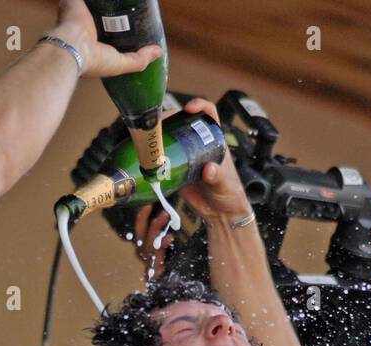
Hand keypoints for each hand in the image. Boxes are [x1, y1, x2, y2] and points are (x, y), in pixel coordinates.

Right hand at [51, 0, 162, 79]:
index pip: (108, 30)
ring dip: (105, 2)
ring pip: (96, 4)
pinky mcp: (75, 0)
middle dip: (116, 11)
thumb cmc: (94, 60)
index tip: (134, 24)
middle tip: (131, 7)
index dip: (121, 27)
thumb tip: (158, 52)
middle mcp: (85, 27)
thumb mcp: (120, 64)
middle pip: (103, 14)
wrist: (72, 46)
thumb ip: (139, 59)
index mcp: (93, 42)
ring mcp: (79, 11)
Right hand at [132, 98, 251, 279]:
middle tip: (158, 122)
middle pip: (182, 121)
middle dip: (169, 117)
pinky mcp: (174, 170)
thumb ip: (218, 177)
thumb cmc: (229, 196)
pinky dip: (151, 154)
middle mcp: (197, 145)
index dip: (199, 106)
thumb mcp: (225, 185)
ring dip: (157, 133)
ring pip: (169, 137)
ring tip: (145, 136)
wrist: (219, 215)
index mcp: (214, 142)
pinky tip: (141, 153)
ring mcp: (185, 156)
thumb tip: (208, 169)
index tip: (189, 109)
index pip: (209, 114)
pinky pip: (161, 158)